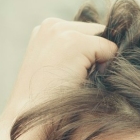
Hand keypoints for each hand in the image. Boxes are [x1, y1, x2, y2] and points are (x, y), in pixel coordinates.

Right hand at [0, 18, 117, 139]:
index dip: (90, 55)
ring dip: (100, 62)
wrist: (29, 114)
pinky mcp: (75, 42)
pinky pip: (109, 50)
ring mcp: (62, 31)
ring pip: (104, 41)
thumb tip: (105, 55)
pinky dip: (104, 68)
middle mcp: (52, 24)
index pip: (85, 32)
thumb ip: (73, 55)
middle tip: (79, 79)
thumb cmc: (44, 102)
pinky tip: (83, 81)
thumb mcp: (55, 70)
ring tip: (79, 81)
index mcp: (45, 29)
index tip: (77, 75)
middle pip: (97, 32)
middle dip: (97, 54)